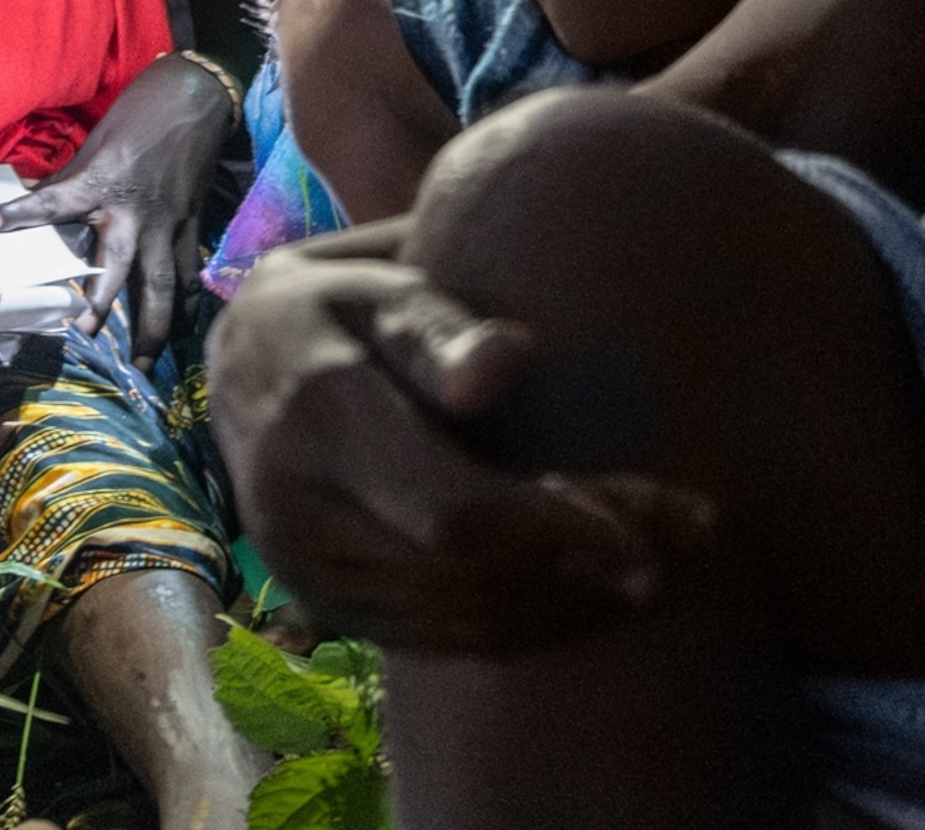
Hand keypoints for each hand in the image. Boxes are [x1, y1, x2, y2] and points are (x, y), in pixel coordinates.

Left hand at [0, 52, 232, 358]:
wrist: (196, 98)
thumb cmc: (140, 113)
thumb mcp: (96, 142)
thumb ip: (72, 180)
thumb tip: (37, 200)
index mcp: (102, 183)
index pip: (52, 202)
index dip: (16, 213)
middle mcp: (133, 212)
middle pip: (118, 268)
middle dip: (105, 305)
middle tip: (89, 334)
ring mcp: (166, 224)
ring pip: (164, 285)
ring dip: (154, 327)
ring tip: (146, 363)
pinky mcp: (190, 227)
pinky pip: (188, 274)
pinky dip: (185, 303)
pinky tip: (179, 328)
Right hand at [208, 225, 716, 651]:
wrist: (238, 363)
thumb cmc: (334, 306)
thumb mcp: (378, 284)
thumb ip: (438, 328)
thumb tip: (511, 360)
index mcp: (316, 421)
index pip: (455, 512)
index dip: (566, 531)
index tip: (666, 518)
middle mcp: (299, 512)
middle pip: (468, 576)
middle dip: (587, 570)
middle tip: (686, 541)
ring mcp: (305, 572)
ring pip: (458, 621)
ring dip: (567, 607)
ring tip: (652, 571)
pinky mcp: (323, 606)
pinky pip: (436, 640)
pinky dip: (521, 627)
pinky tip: (584, 597)